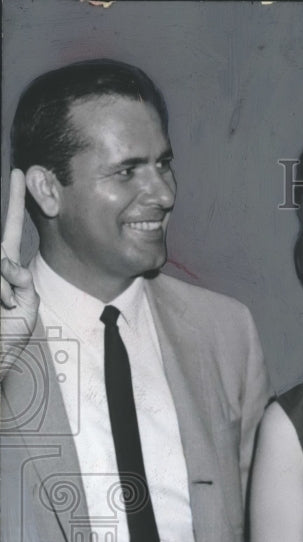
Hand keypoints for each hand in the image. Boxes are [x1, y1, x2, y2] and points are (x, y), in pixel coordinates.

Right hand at [1, 168, 38, 378]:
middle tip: (9, 301)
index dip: (16, 201)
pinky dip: (0, 293)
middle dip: (7, 278)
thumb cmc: (9, 333)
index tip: (19, 173)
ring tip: (5, 308)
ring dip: (3, 291)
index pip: (13, 227)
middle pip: (3, 252)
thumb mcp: (27, 307)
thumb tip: (10, 264)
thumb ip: (23, 283)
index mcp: (8, 266)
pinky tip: (1, 306)